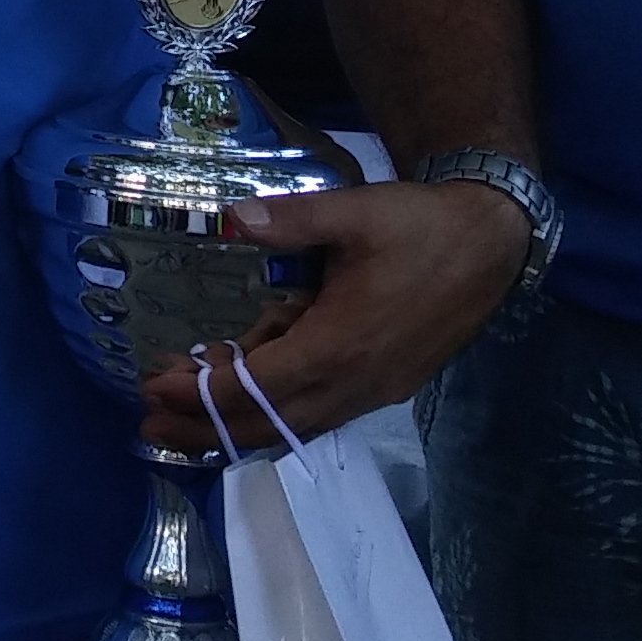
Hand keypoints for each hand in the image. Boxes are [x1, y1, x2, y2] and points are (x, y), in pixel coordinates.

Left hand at [131, 178, 525, 457]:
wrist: (493, 242)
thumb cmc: (420, 226)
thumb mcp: (355, 212)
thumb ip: (291, 220)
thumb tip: (232, 218)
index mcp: (341, 345)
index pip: (257, 387)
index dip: (203, 392)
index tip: (154, 386)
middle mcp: (355, 382)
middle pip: (268, 424)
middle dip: (205, 428)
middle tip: (147, 425)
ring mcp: (372, 390)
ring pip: (293, 425)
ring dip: (237, 425)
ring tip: (184, 415)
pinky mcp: (384, 385)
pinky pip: (318, 414)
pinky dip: (276, 412)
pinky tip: (249, 390)